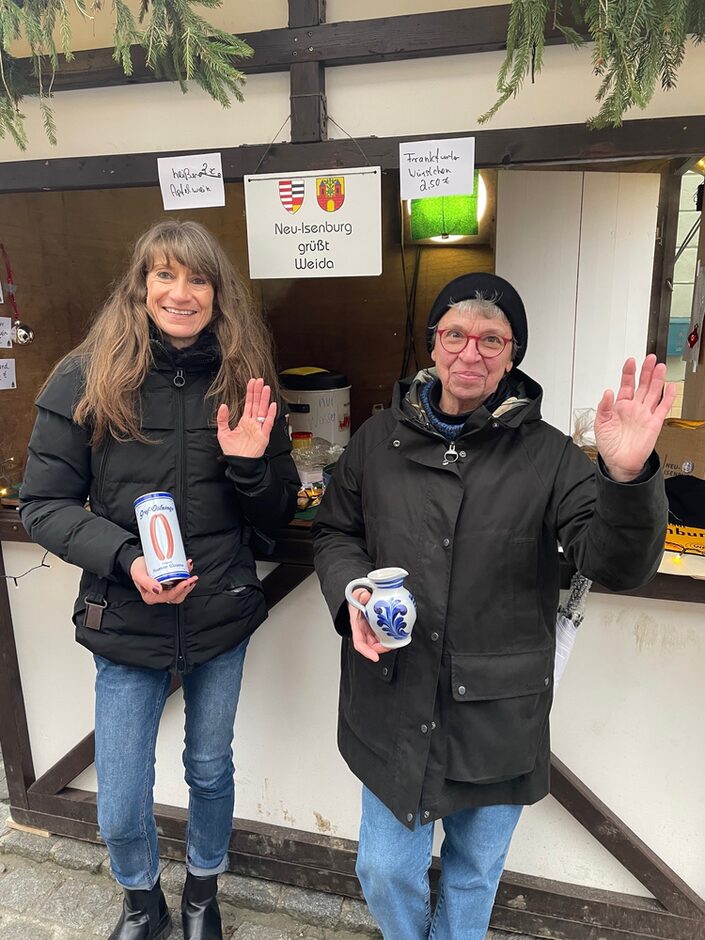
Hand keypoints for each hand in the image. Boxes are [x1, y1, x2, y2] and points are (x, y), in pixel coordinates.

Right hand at [130, 556, 197, 605]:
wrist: (138, 561)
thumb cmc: (137, 569)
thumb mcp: (138, 575)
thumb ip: (146, 583)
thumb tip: (158, 590)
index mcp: (152, 597)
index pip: (168, 597)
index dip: (178, 591)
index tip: (185, 582)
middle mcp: (160, 595)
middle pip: (177, 596)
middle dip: (186, 588)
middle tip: (192, 578)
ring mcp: (166, 589)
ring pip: (181, 591)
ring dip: (188, 583)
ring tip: (192, 574)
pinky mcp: (170, 582)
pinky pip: (180, 582)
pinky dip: (186, 575)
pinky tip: (188, 567)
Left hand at [217, 378, 276, 458]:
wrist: (240, 464)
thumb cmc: (233, 451)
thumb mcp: (223, 433)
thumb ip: (222, 419)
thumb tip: (223, 406)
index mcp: (244, 422)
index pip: (248, 404)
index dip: (250, 393)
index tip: (252, 383)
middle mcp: (252, 423)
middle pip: (256, 404)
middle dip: (258, 392)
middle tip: (259, 381)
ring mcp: (259, 428)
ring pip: (262, 410)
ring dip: (264, 399)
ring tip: (266, 388)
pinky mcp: (263, 435)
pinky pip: (267, 423)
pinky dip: (270, 414)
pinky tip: (271, 405)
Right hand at [348, 589, 391, 661]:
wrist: (361, 596)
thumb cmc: (357, 598)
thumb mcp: (357, 594)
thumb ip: (360, 595)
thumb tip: (365, 596)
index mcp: (357, 625)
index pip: (359, 643)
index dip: (366, 652)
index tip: (375, 657)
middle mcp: (364, 630)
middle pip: (371, 646)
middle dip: (382, 649)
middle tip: (392, 645)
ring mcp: (371, 630)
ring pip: (379, 642)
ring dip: (387, 644)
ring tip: (396, 640)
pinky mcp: (378, 628)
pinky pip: (384, 635)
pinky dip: (391, 637)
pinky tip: (398, 634)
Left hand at [595, 355, 676, 481]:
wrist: (619, 462)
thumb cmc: (609, 445)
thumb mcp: (600, 424)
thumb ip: (603, 407)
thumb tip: (607, 392)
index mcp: (620, 406)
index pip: (626, 384)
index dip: (628, 372)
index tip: (630, 361)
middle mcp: (634, 408)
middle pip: (642, 385)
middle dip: (646, 371)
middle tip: (650, 358)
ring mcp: (645, 414)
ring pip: (653, 392)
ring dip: (657, 380)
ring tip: (660, 367)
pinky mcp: (654, 423)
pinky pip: (663, 407)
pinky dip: (668, 397)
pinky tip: (670, 387)